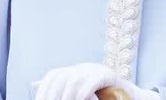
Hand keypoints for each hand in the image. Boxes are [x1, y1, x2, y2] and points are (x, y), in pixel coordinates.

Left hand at [33, 63, 159, 99]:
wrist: (129, 96)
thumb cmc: (103, 97)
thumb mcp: (80, 93)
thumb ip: (63, 91)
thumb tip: (37, 85)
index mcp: (75, 71)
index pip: (53, 75)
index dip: (44, 89)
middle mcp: (84, 68)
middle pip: (61, 77)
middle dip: (53, 94)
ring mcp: (96, 70)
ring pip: (75, 79)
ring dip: (67, 95)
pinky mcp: (109, 76)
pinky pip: (94, 80)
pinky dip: (85, 90)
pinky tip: (80, 99)